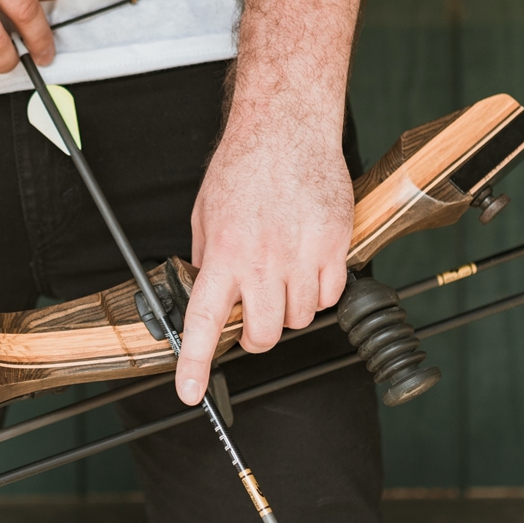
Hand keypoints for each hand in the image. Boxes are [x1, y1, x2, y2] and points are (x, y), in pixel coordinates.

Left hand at [175, 115, 354, 403]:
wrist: (286, 129)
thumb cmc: (242, 166)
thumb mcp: (205, 215)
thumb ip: (207, 259)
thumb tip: (208, 293)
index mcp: (223, 255)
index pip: (203, 323)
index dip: (194, 364)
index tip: (189, 393)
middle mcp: (261, 262)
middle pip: (263, 335)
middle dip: (256, 337)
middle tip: (252, 317)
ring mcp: (301, 256)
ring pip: (299, 318)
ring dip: (289, 308)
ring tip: (282, 273)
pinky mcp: (334, 246)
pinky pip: (330, 295)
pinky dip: (319, 290)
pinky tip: (308, 263)